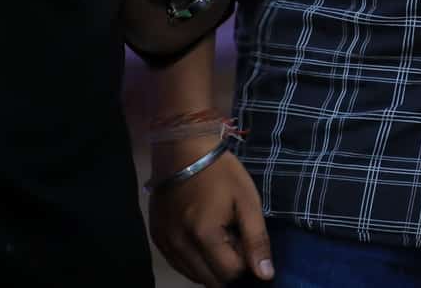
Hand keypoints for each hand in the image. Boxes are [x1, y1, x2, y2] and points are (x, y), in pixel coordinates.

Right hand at [150, 144, 273, 285]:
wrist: (183, 146)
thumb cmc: (220, 171)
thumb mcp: (247, 200)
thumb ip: (256, 240)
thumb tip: (265, 276)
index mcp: (203, 234)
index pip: (230, 273)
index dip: (244, 261)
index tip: (243, 238)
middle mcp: (179, 244)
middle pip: (210, 280)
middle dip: (226, 266)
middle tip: (231, 237)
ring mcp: (164, 242)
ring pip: (192, 275)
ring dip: (209, 265)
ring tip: (215, 235)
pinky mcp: (156, 236)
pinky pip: (177, 263)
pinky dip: (192, 259)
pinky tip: (199, 237)